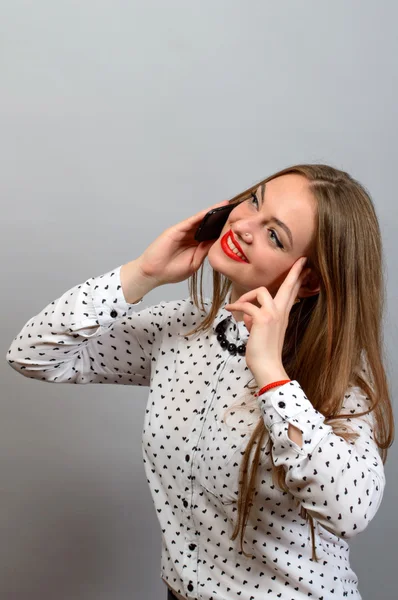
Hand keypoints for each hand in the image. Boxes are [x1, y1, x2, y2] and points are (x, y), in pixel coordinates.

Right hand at [137, 199, 229, 285]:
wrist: (153, 273)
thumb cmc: (171, 271)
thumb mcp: (194, 263)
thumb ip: (204, 251)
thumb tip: (218, 241)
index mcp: (195, 246)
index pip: (211, 235)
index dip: (223, 230)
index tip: (236, 225)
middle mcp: (190, 237)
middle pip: (208, 225)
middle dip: (220, 218)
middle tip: (236, 210)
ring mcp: (183, 232)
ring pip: (201, 220)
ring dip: (213, 213)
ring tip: (227, 206)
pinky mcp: (176, 230)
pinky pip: (191, 221)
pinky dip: (202, 215)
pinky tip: (212, 210)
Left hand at [224, 257, 309, 382]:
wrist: (267, 366)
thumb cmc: (264, 353)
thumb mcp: (262, 333)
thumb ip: (257, 321)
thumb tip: (248, 316)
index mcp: (283, 316)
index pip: (292, 294)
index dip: (298, 280)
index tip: (305, 267)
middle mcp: (281, 312)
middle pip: (288, 287)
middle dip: (294, 272)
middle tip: (302, 260)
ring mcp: (273, 314)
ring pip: (261, 291)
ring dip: (247, 296)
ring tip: (238, 306)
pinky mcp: (262, 318)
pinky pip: (246, 305)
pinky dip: (236, 306)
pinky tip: (229, 309)